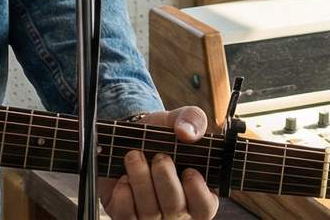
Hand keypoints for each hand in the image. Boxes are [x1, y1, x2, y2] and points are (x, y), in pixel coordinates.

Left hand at [102, 106, 219, 219]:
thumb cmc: (161, 136)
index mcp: (199, 193)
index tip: (188, 171)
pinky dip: (123, 195)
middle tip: (158, 156)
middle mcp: (178, 212)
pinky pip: (127, 216)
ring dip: (141, 180)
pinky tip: (124, 179)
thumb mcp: (179, 121)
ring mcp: (152, 219)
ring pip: (150, 212)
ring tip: (134, 156)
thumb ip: (192, 119)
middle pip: (175, 209)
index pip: (205, 208)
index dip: (197, 191)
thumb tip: (188, 132)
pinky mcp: (128, 217)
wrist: (129, 139)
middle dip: (165, 178)